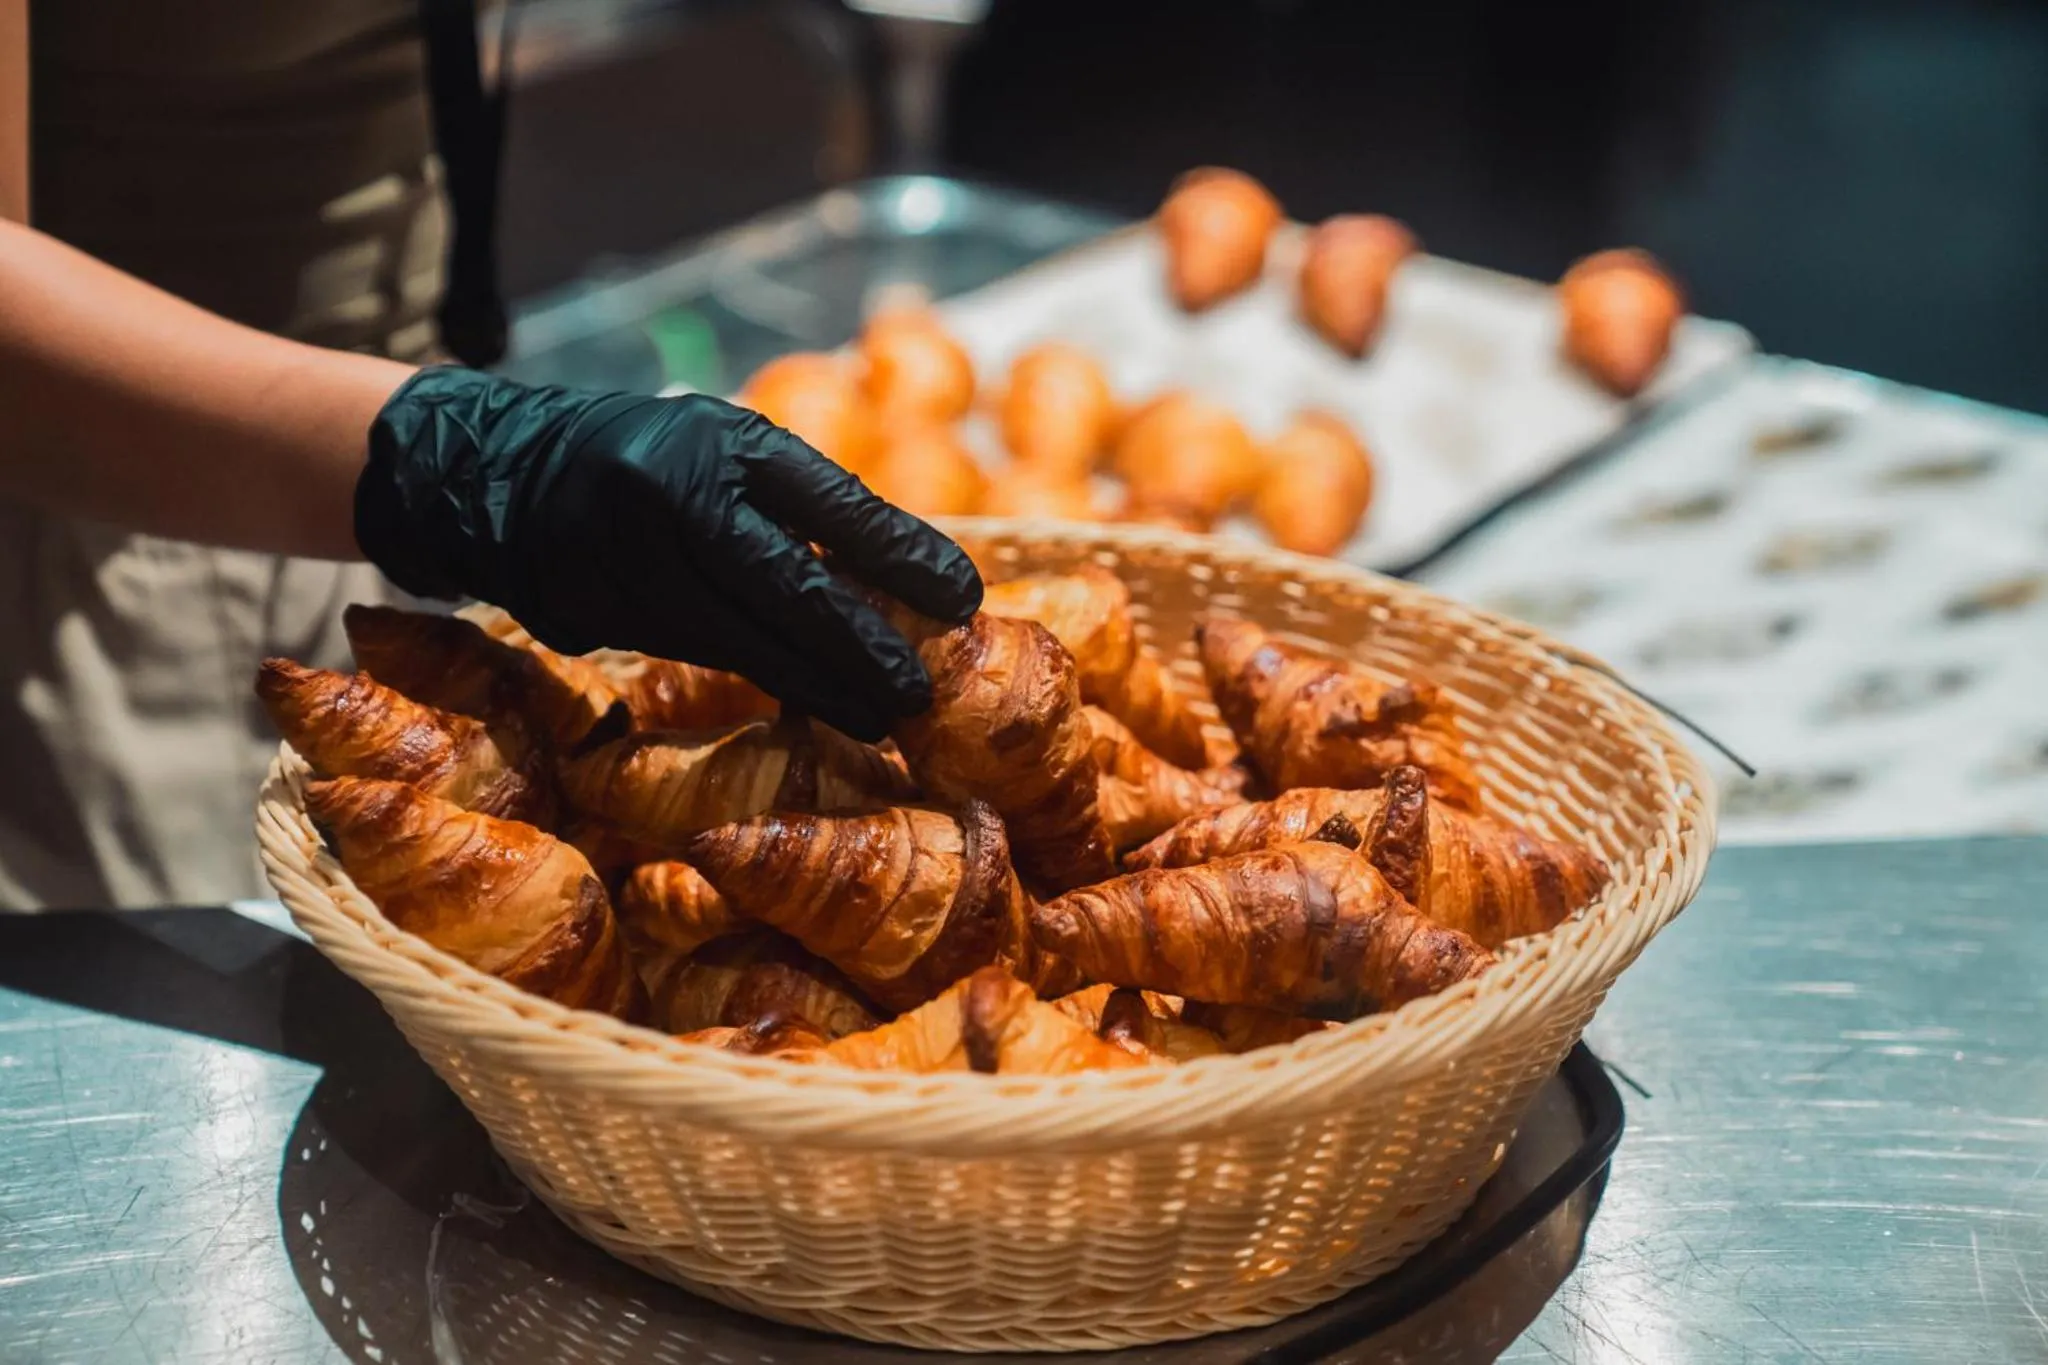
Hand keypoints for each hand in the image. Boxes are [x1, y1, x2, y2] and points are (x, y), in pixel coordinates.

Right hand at [354, 367, 981, 740]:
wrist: (500, 475)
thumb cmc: (650, 457)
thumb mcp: (727, 451)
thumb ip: (802, 507)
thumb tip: (906, 577)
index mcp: (722, 442)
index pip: (830, 505)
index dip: (900, 558)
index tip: (962, 601)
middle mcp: (675, 497)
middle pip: (788, 588)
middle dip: (861, 648)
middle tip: (920, 693)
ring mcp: (632, 561)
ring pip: (746, 639)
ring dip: (821, 684)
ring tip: (882, 716)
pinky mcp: (605, 615)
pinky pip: (706, 656)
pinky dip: (769, 681)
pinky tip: (819, 703)